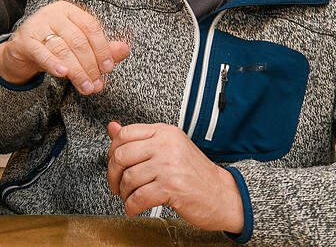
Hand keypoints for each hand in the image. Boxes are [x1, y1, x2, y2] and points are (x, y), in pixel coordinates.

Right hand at [0, 1, 128, 93]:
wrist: (20, 51)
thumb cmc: (54, 45)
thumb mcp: (78, 46)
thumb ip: (101, 48)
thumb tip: (125, 50)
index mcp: (69, 10)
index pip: (90, 27)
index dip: (102, 48)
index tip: (108, 69)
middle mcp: (53, 14)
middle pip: (77, 40)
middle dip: (90, 65)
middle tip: (97, 85)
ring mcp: (36, 25)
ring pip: (62, 48)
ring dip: (77, 71)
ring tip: (86, 87)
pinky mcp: (24, 40)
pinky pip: (41, 52)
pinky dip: (53, 63)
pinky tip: (63, 74)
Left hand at [106, 122, 243, 232]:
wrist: (224, 195)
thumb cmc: (194, 173)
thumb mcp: (168, 147)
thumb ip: (140, 138)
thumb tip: (112, 127)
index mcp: (164, 132)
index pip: (125, 134)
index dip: (112, 151)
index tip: (113, 164)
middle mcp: (166, 144)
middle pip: (122, 156)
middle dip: (113, 175)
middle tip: (116, 185)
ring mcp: (169, 165)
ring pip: (129, 178)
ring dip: (124, 193)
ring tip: (129, 197)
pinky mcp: (172, 187)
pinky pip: (139, 197)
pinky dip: (131, 206)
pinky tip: (134, 208)